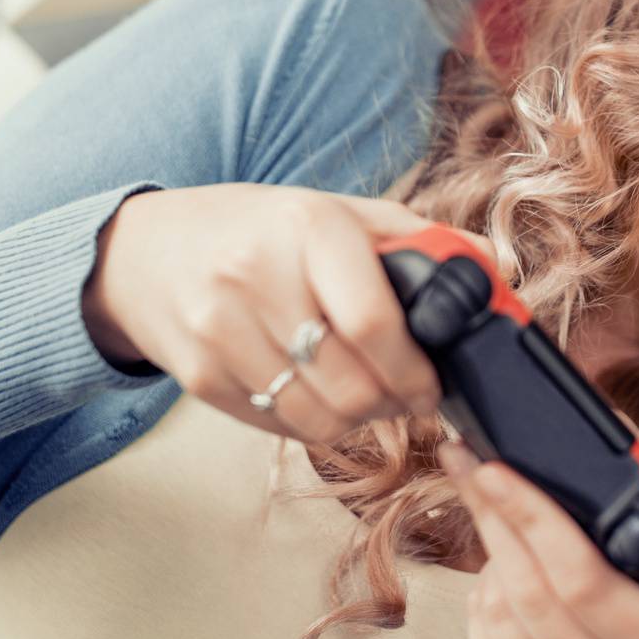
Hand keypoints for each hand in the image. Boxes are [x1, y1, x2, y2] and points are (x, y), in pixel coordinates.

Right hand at [83, 184, 493, 443]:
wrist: (145, 250)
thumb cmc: (260, 230)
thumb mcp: (336, 211)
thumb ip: (416, 240)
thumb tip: (494, 272)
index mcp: (308, 227)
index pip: (374, 323)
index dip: (416, 370)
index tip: (435, 383)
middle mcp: (257, 275)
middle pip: (350, 385)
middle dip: (393, 403)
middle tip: (408, 396)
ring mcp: (219, 330)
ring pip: (317, 420)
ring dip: (357, 421)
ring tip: (367, 397)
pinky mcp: (197, 375)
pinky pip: (277, 427)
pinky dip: (311, 423)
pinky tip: (317, 395)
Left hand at [446, 437, 638, 638]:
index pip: (587, 577)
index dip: (535, 516)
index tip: (497, 466)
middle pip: (534, 589)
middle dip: (496, 516)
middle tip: (469, 463)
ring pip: (501, 611)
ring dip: (491, 554)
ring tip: (496, 517)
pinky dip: (484, 595)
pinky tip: (499, 576)